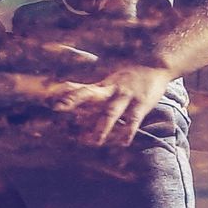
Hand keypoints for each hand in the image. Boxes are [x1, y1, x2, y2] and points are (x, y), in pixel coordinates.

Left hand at [49, 64, 171, 146]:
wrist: (156, 65)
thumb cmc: (132, 76)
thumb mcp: (111, 82)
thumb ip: (96, 91)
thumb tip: (75, 99)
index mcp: (103, 85)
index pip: (81, 89)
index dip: (66, 95)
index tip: (51, 103)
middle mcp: (111, 89)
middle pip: (89, 94)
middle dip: (73, 100)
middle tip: (57, 108)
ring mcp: (127, 95)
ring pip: (111, 112)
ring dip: (102, 126)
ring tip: (94, 142)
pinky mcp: (142, 103)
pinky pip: (133, 120)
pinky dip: (128, 131)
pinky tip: (123, 143)